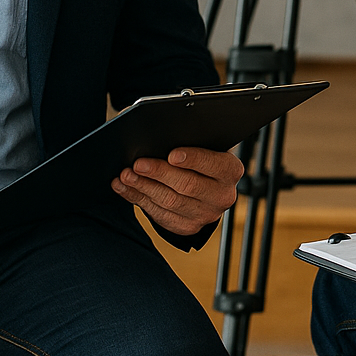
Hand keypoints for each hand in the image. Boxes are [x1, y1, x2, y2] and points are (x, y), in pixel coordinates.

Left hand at [111, 146, 243, 235]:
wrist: (206, 183)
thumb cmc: (199, 153)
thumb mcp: (203, 142)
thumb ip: (188, 136)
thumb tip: (157, 129)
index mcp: (231, 170)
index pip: (212, 164)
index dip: (192, 159)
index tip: (171, 154)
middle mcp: (223, 195)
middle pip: (188, 185)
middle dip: (159, 173)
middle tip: (137, 163)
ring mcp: (206, 215)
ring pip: (170, 202)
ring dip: (143, 187)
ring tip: (125, 175)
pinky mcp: (188, 227)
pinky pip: (160, 215)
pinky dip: (138, 199)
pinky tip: (124, 188)